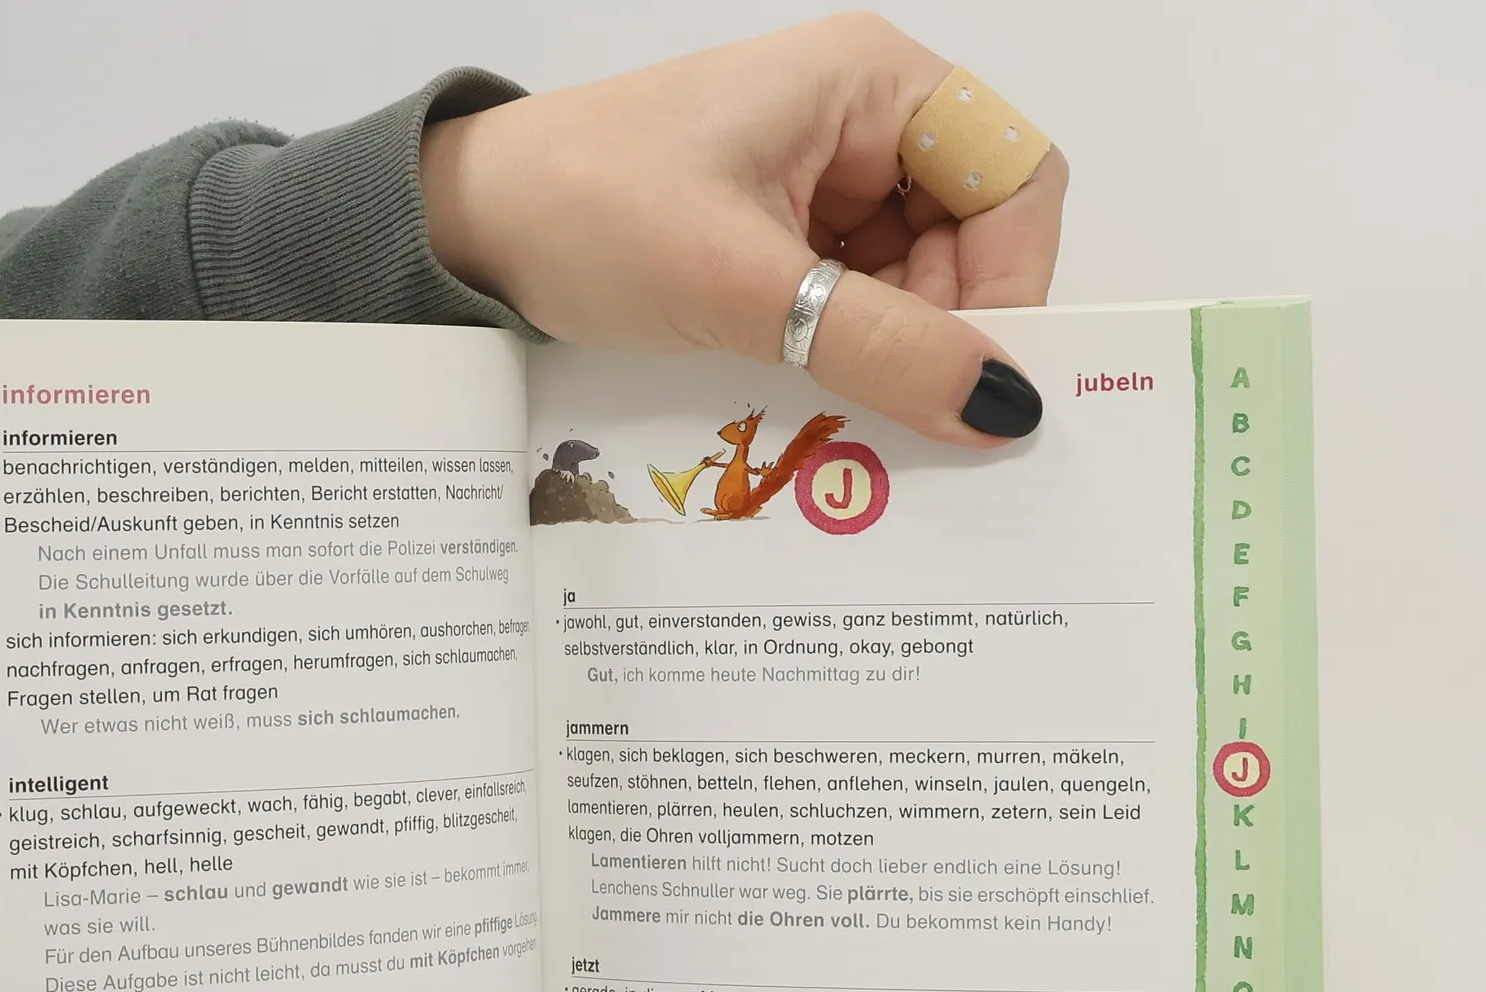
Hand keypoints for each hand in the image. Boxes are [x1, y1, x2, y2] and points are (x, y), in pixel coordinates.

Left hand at [421, 12, 1066, 444]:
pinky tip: (811, 396)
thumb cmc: (588, 213)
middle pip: (972, 242)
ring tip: (833, 405)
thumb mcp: (745, 286)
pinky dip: (848, 360)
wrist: (471, 230)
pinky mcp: (783, 245)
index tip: (973, 375)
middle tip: (895, 411)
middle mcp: (861, 126)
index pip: (1015, 179)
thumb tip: (1005, 406)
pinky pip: (856, 309)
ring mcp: (822, 188)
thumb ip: (882, 347)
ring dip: (892, 356)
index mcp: (870, 86)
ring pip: (917, 288)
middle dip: (944, 330)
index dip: (1011, 280)